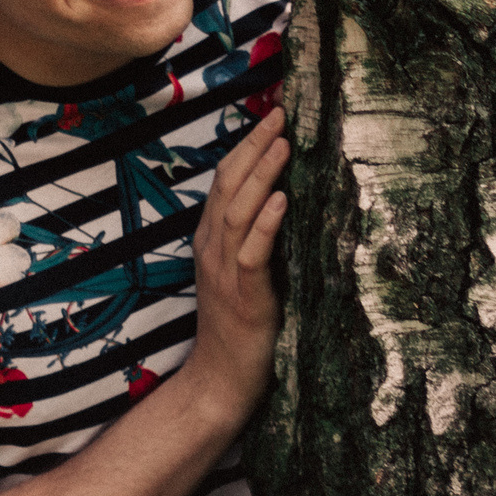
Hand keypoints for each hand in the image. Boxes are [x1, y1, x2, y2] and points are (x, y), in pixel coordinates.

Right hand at [182, 106, 289, 421]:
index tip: (271, 116)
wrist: (220, 381)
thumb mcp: (243, 273)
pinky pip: (252, 254)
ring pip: (238, 213)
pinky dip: (265, 224)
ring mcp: (225, 273)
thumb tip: (283, 200)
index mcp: (212, 241)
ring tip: (282, 144)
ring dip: (261, 175)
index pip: (225, 182)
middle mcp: (213, 250)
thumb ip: (254, 238)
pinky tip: (281, 201)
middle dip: (254, 147)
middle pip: (228, 187)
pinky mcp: (244, 297)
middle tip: (280, 114)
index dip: (245, 147)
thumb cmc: (238, 327)